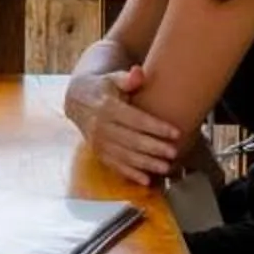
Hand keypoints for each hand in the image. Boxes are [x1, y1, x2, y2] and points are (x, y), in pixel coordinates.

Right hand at [70, 65, 182, 185]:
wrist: (77, 101)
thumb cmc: (103, 87)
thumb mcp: (112, 77)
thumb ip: (127, 77)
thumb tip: (138, 72)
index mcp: (107, 106)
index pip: (136, 119)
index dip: (156, 127)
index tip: (175, 132)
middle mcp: (101, 126)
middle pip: (132, 140)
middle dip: (154, 148)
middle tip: (173, 152)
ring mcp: (98, 142)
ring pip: (125, 156)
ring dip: (146, 163)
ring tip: (165, 167)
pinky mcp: (98, 153)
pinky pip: (115, 166)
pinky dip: (130, 174)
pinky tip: (146, 180)